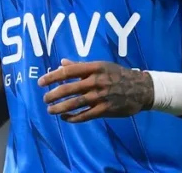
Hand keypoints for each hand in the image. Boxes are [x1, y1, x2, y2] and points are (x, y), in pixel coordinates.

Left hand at [38, 59, 153, 122]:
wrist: (141, 88)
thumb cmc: (117, 74)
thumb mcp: (100, 65)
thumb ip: (80, 66)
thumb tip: (61, 63)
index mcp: (93, 68)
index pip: (68, 71)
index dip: (52, 77)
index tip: (40, 82)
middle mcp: (96, 81)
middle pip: (69, 88)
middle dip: (53, 94)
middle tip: (44, 98)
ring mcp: (100, 96)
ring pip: (75, 103)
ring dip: (60, 107)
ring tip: (50, 110)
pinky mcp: (105, 109)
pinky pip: (85, 115)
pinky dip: (73, 118)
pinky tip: (65, 118)